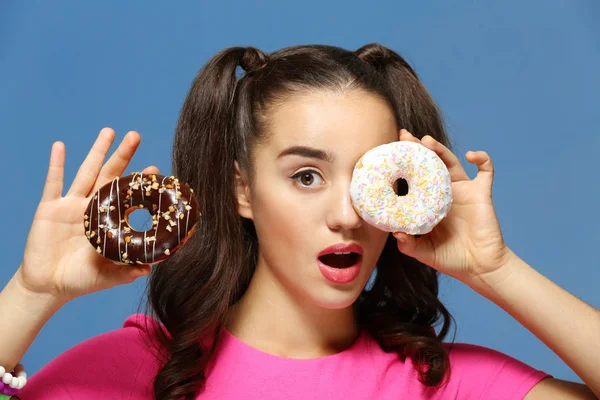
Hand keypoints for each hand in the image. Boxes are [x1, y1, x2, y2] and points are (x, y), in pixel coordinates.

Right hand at [17, 128, 157, 303]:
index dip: (139, 183)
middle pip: (110, 175)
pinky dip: (56, 164)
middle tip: (135, 136)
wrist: (48, 286)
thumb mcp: (108, 275)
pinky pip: (53, 183)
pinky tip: (60, 146)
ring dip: (97, 151)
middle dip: (123, 156)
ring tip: (109, 131)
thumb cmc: (81, 279)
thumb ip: (127, 270)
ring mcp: (71, 205)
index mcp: (109, 221)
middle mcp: (92, 207)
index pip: (128, 196)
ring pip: (86, 172)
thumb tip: (149, 270)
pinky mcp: (49, 209)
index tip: (154, 170)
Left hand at [393, 129, 512, 284]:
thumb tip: (394, 233)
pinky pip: (486, 170)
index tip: (389, 153)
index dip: (402, 165)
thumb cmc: (450, 258)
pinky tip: (471, 155)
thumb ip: (408, 244)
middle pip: (429, 163)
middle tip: (403, 136)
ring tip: (426, 140)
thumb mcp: (423, 252)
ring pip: (451, 161)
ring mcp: (463, 191)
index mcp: (428, 202)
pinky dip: (482, 159)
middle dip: (416, 148)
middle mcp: (443, 192)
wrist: (479, 267)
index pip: (412, 178)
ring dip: (440, 149)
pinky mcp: (481, 193)